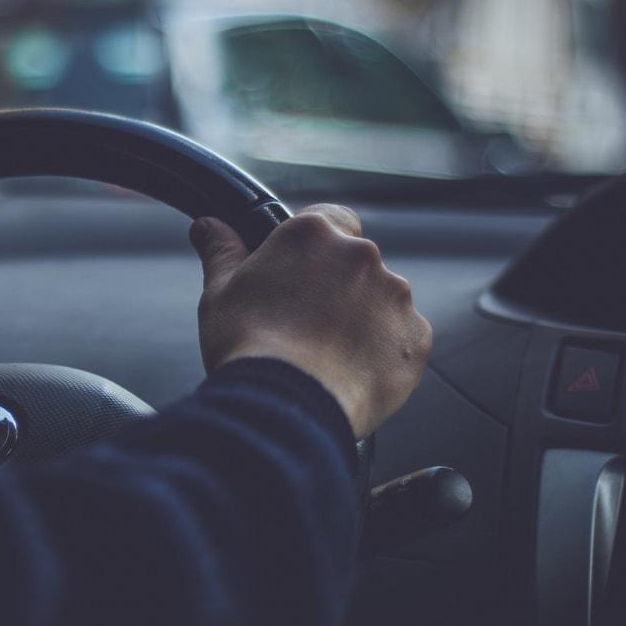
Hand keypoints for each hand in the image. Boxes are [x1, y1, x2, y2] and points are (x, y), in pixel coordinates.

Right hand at [191, 204, 431, 437]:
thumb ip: (222, 252)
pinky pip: (401, 337)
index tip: (302, 270)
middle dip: (336, 285)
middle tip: (303, 320)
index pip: (329, 219)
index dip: (315, 246)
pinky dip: (381, 349)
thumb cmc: (249, 347)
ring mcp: (394, 296)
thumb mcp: (220, 293)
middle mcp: (361, 256)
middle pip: (355, 262)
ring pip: (380, 299)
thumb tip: (209, 226)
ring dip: (361, 316)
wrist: (286, 406)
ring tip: (325, 352)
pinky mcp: (416, 337)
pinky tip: (348, 370)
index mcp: (313, 235)